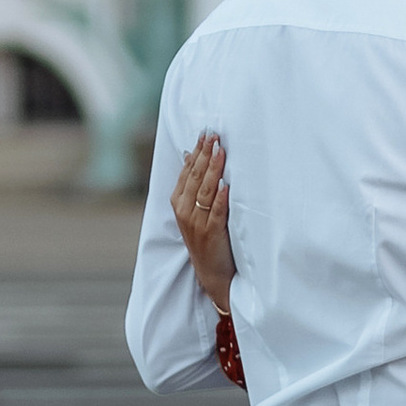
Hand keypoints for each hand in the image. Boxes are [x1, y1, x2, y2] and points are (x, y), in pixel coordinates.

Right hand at [172, 131, 234, 313]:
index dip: (197, 151)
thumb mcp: (194, 210)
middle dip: (205, 154)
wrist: (211, 273)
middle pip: (195, 177)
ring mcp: (197, 223)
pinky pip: (216, 212)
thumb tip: (189, 154)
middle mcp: (184, 212)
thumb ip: (192, 183)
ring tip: (221, 151)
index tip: (206, 132)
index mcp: (179, 203)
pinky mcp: (211, 234)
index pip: (187, 171)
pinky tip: (227, 183)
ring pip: (205, 191)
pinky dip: (221, 197)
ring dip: (214, 169)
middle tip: (214, 134)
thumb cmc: (206, 237)